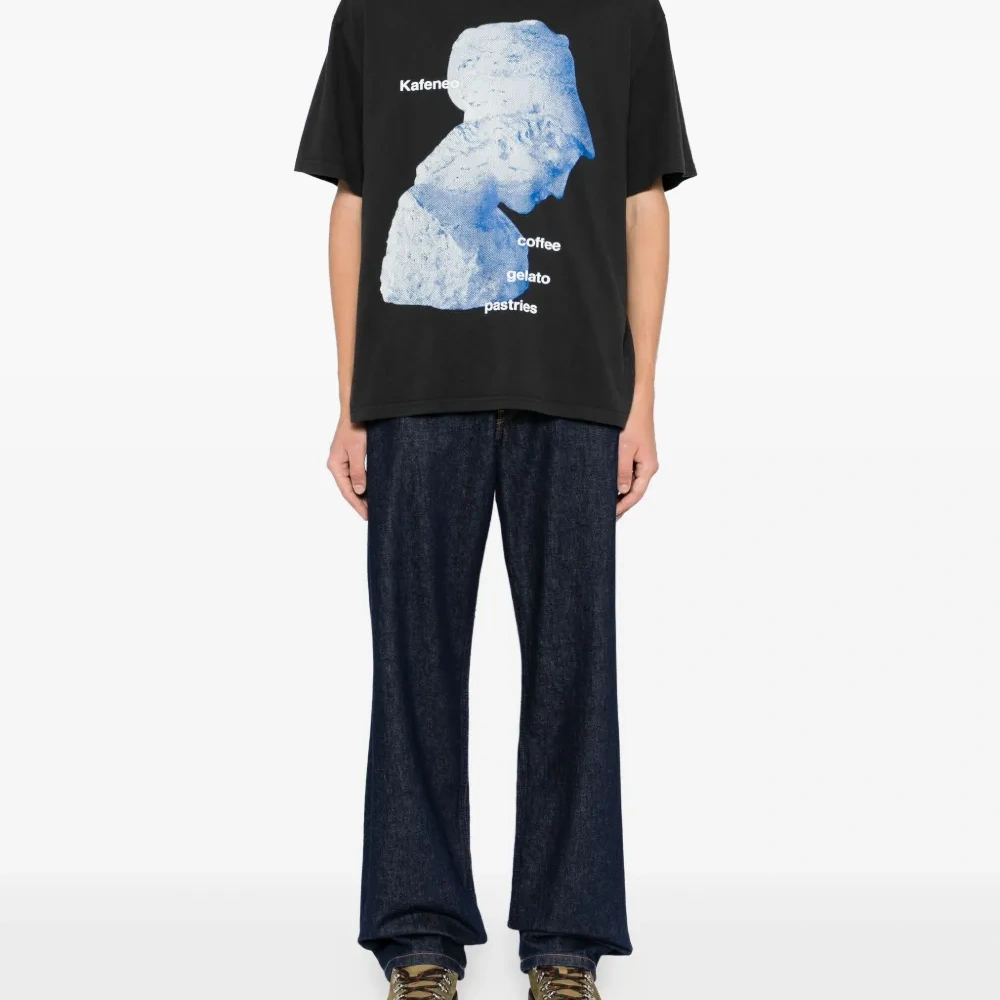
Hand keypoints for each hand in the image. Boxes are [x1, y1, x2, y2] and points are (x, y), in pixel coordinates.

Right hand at [327, 417, 367, 519]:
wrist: (356, 410)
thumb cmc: (355, 427)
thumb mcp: (358, 451)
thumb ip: (358, 472)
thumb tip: (360, 491)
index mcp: (335, 465)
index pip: (347, 491)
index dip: (357, 505)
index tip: (367, 516)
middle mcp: (338, 465)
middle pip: (349, 489)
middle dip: (360, 502)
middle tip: (373, 515)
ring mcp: (344, 460)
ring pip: (353, 482)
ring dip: (363, 494)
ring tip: (373, 506)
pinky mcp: (351, 456)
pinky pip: (357, 474)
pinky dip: (364, 483)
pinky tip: (372, 489)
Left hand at [616, 400, 658, 519]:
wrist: (636, 401)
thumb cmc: (632, 421)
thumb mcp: (624, 448)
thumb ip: (622, 471)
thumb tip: (622, 490)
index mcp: (648, 467)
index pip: (636, 494)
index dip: (623, 506)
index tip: (610, 515)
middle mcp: (648, 465)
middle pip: (634, 490)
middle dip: (621, 502)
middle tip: (606, 514)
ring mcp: (643, 459)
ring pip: (631, 481)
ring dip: (619, 492)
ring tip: (606, 502)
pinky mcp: (636, 452)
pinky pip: (629, 471)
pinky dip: (620, 479)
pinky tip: (609, 483)